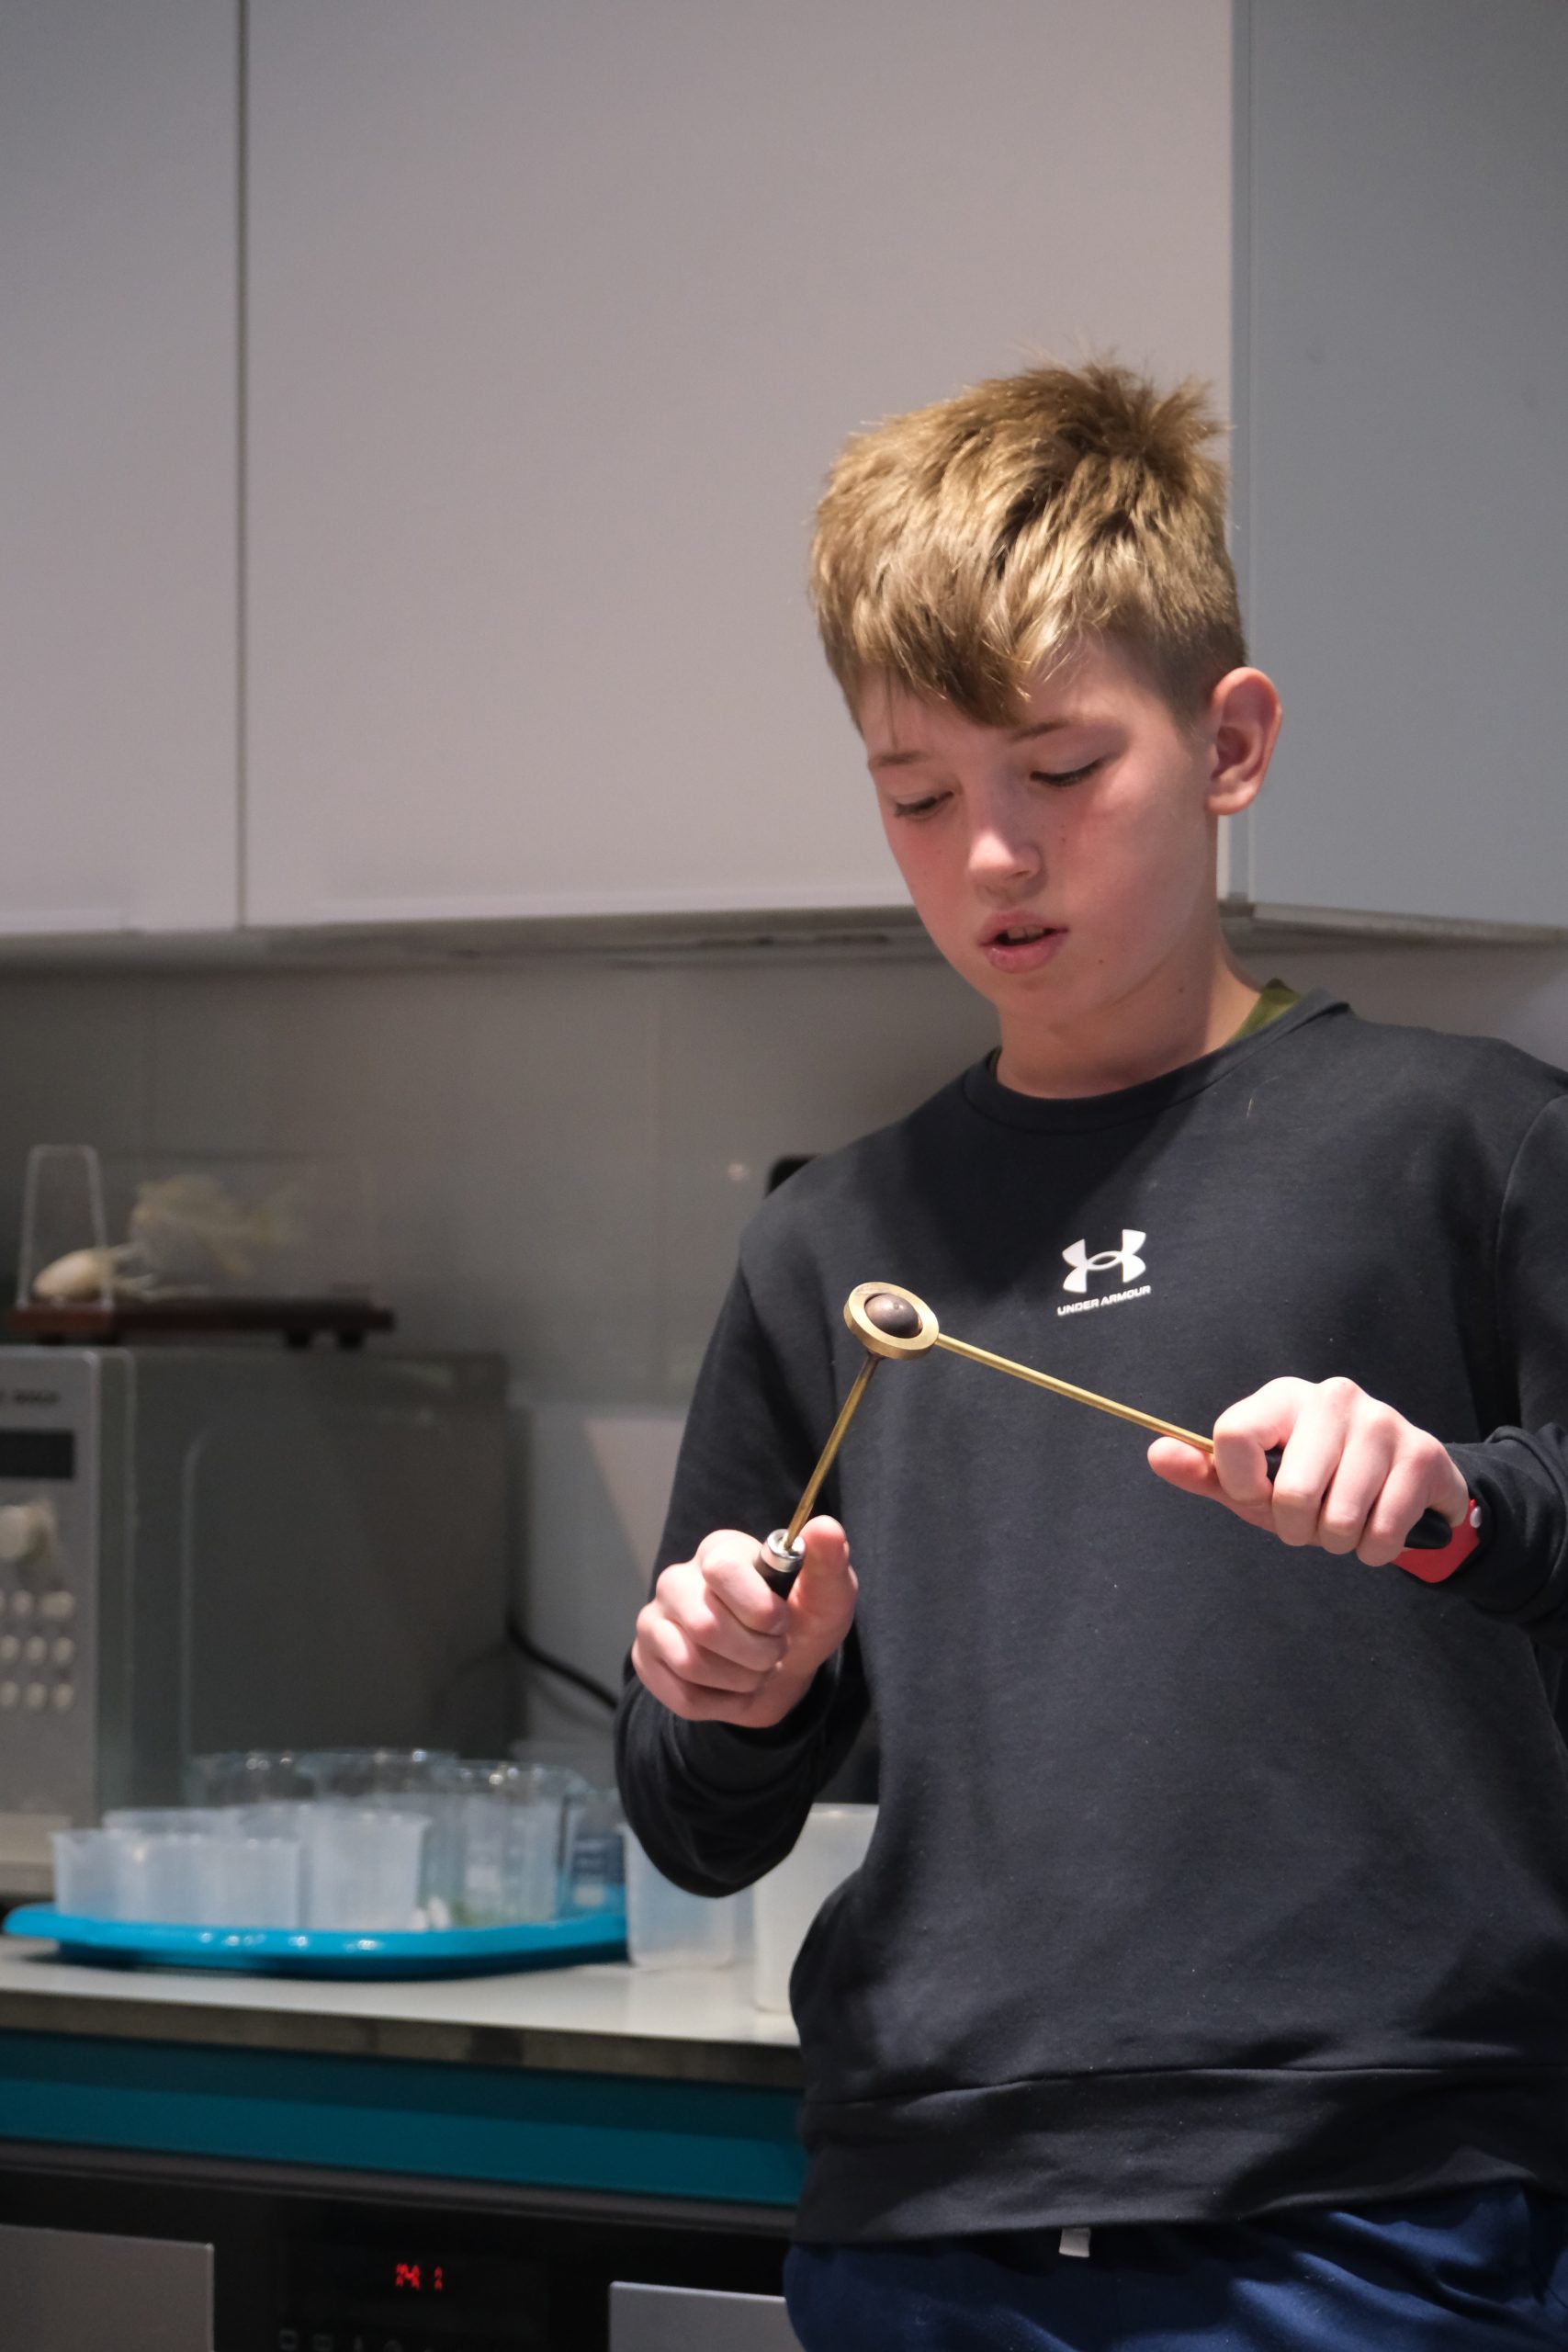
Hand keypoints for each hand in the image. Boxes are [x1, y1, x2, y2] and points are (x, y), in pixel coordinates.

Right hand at [630, 1514, 856, 1727]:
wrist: (780, 1670)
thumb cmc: (801, 1623)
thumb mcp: (828, 1596)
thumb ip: (829, 1561)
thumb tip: (824, 1527)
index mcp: (719, 1551)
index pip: (721, 1571)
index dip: (759, 1608)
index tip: (782, 1622)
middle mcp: (677, 1579)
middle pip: (705, 1626)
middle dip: (756, 1653)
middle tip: (774, 1652)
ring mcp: (654, 1620)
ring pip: (691, 1664)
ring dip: (741, 1680)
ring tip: (756, 1670)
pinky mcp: (646, 1660)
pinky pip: (682, 1696)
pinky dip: (721, 1703)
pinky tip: (732, 1687)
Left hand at [1146, 1376, 1469, 1566]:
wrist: (1403, 1481)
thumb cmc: (1316, 1481)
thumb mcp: (1255, 1481)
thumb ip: (1205, 1472)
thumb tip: (1157, 1454)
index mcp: (1281, 1398)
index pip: (1231, 1437)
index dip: (1241, 1487)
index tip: (1257, 1498)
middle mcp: (1331, 1397)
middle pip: (1289, 1492)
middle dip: (1295, 1529)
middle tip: (1309, 1520)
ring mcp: (1381, 1421)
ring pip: (1338, 1519)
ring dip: (1336, 1542)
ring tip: (1343, 1523)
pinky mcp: (1423, 1455)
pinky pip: (1383, 1532)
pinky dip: (1374, 1550)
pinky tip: (1376, 1528)